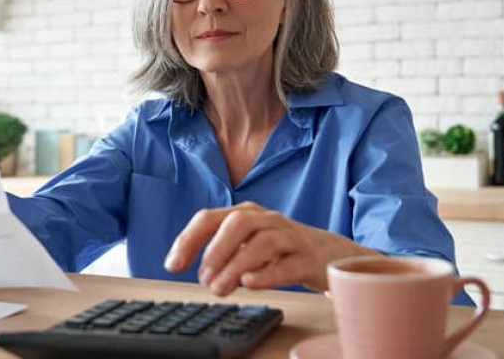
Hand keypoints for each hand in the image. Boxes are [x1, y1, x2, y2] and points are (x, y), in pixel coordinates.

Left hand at [164, 202, 375, 295]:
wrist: (330, 254)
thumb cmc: (281, 249)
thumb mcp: (248, 243)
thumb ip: (223, 252)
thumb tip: (197, 270)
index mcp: (246, 214)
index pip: (210, 218)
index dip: (188, 240)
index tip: (172, 265)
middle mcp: (267, 220)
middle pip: (238, 223)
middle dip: (216, 249)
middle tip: (203, 278)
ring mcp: (290, 237)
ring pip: (263, 243)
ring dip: (236, 265)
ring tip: (220, 288)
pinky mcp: (309, 259)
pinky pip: (289, 263)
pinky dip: (267, 273)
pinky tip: (250, 283)